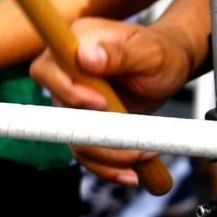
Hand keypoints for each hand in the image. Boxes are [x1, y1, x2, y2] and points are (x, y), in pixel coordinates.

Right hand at [29, 17, 193, 184]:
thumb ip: (120, 53)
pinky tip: (130, 171)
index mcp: (77, 44)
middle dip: (93, 134)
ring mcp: (71, 101)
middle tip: (132, 142)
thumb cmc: (161, 53)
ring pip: (72, 139)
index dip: (66, 91)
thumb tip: (86, 57)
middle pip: (58, 113)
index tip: (101, 104)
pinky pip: (83, 151)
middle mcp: (66, 73)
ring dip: (107, 155)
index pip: (47, 70)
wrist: (170, 69)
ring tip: (142, 156)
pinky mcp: (81, 123)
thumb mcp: (149, 52)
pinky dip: (106, 166)